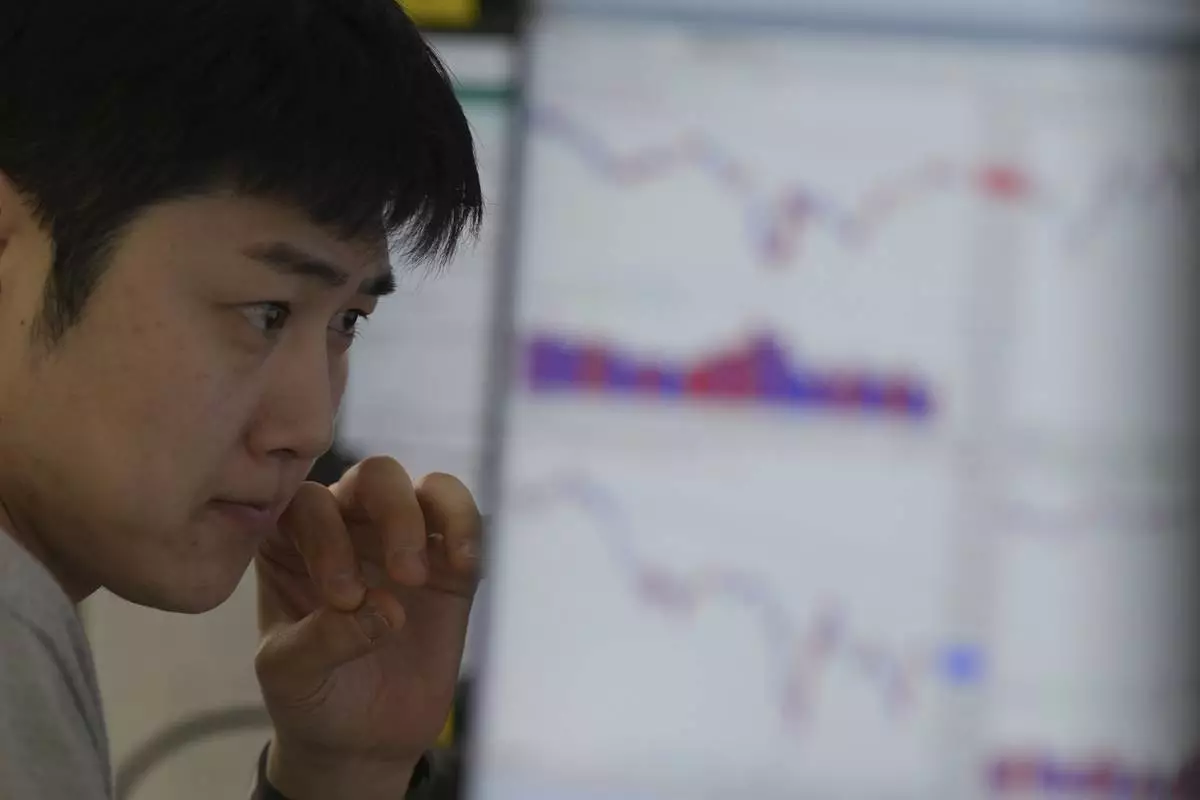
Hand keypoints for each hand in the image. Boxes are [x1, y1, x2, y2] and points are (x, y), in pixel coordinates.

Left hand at [254, 456, 481, 799]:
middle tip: (402, 575)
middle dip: (392, 513)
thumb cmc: (311, 695)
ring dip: (435, 521)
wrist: (361, 739)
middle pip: (375, 476)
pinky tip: (465, 566)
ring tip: (425, 576)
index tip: (344, 598)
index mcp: (293, 540)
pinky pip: (467, 524)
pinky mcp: (451, 567)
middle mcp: (350, 526)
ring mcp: (405, 542)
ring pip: (429, 488)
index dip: (329, 539)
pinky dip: (469, 532)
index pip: (310, 504)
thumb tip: (384, 611)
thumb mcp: (290, 674)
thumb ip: (320, 639)